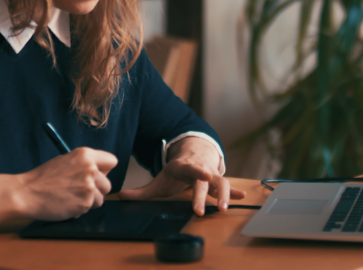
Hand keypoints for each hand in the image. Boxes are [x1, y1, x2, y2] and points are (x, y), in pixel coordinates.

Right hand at [14, 147, 117, 220]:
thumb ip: (85, 164)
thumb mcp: (66, 160)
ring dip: (89, 201)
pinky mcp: (85, 203)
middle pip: (108, 184)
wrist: (27, 193)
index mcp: (86, 154)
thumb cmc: (44, 177)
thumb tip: (101, 171)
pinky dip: (80, 209)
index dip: (104, 170)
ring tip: (71, 196)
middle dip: (97, 189)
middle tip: (79, 190)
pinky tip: (66, 203)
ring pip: (101, 198)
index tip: (97, 175)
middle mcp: (90, 169)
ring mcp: (89, 186)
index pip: (112, 161)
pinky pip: (89, 208)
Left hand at [118, 137, 244, 215]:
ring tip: (224, 207)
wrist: (194, 153)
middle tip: (203, 209)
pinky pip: (229, 186)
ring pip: (221, 183)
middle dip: (203, 194)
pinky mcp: (219, 180)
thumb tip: (120, 196)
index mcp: (184, 166)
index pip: (190, 168)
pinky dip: (235, 192)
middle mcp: (200, 169)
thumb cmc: (177, 171)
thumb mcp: (160, 179)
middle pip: (203, 182)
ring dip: (224, 194)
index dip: (197, 171)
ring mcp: (211, 174)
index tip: (205, 175)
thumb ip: (142, 191)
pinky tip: (242, 197)